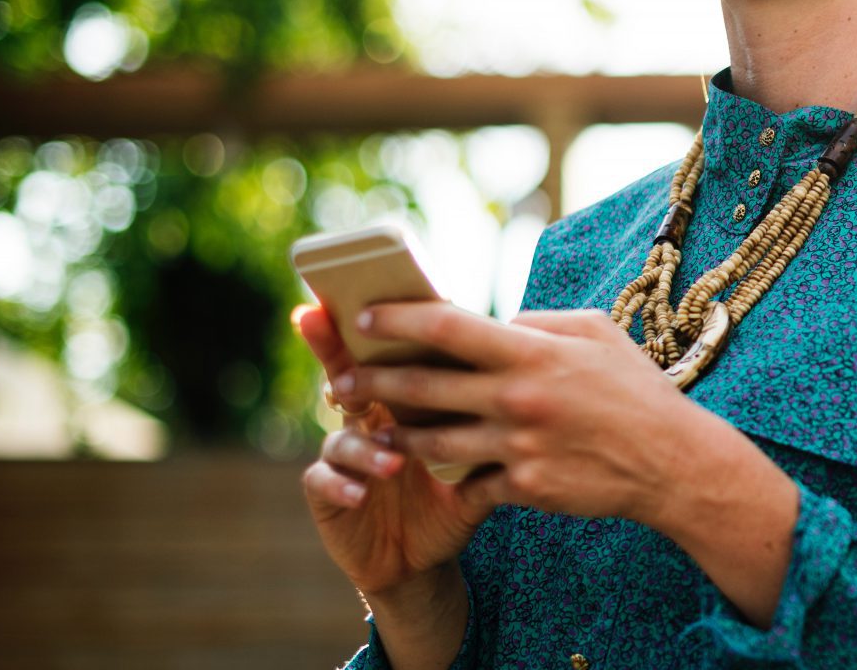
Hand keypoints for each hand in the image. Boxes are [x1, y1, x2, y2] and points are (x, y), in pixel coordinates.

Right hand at [294, 304, 491, 600]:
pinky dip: (341, 485)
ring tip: (393, 460)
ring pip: (341, 436)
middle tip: (335, 339)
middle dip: (334, 352)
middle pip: (345, 374)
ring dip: (365, 445)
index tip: (370, 298)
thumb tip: (533, 367)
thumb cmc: (455, 493)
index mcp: (403, 399)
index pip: (389, 353)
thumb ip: (494, 413)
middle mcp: (367, 418)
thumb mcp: (479, 453)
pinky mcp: (328, 493)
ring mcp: (343, 454)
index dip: (376, 325)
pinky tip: (359, 494)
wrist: (426, 557)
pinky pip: (323, 482)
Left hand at [343, 303, 801, 624]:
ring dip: (395, 434)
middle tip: (340, 379)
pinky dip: (452, 475)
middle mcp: (517, 398)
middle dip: (371, 382)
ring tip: (372, 429)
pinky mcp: (524, 488)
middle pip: (422, 387)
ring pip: (432, 442)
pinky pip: (470, 481)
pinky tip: (432, 471)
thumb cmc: (634, 389)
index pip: (446, 326)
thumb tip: (496, 322)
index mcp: (532, 352)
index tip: (363, 317)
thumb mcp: (595, 332)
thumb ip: (538, 323)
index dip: (397, 319)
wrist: (672, 462)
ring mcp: (518, 446)